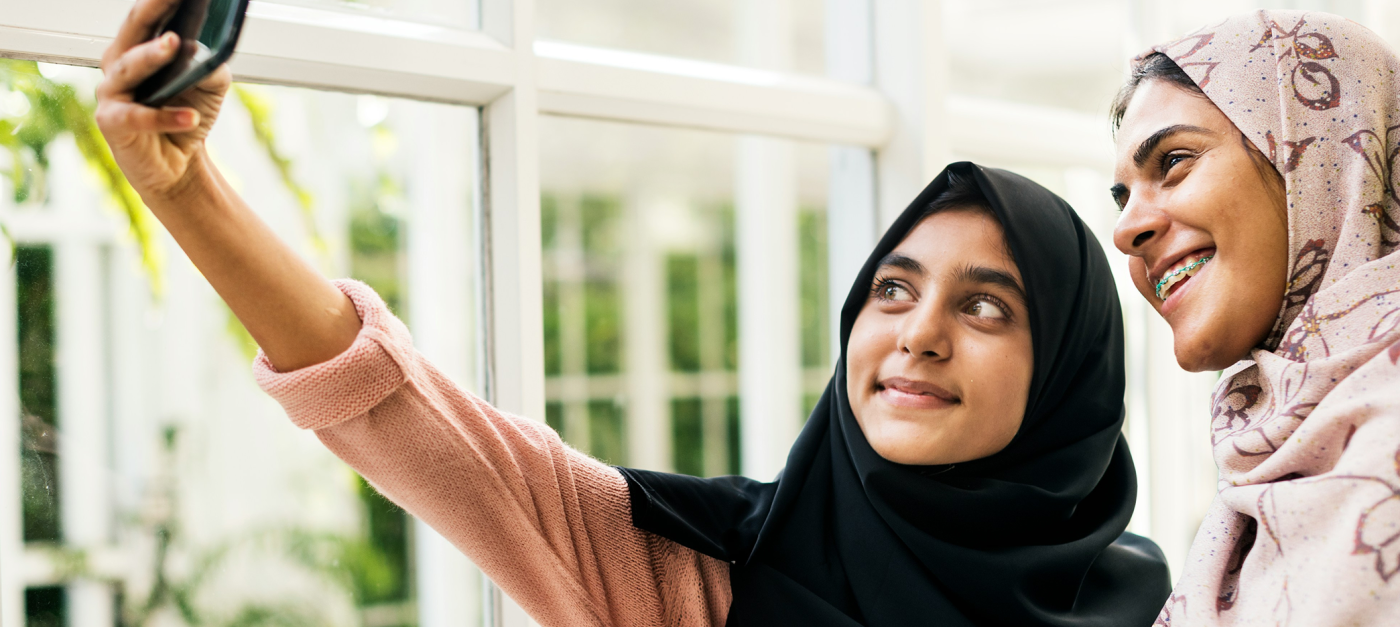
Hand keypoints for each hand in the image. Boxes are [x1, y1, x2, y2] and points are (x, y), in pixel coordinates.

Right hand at [96, 0, 231, 201]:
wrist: (178, 165)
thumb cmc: (188, 115)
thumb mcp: (210, 88)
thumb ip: (210, 66)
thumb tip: (205, 51)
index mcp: (140, 49)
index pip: (149, 17)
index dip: (161, 1)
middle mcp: (119, 64)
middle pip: (133, 32)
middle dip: (151, 12)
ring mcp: (112, 93)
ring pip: (129, 68)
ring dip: (151, 55)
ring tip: (175, 44)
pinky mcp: (113, 123)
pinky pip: (139, 117)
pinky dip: (167, 117)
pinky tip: (191, 117)